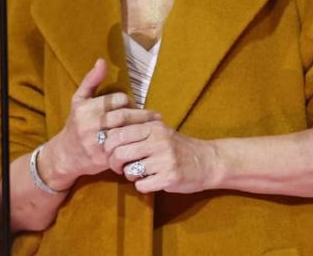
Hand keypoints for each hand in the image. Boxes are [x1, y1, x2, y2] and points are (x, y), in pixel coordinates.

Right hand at [42, 59, 159, 189]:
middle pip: (124, 116)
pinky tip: (145, 142)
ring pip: (126, 132)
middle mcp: (90, 125)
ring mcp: (96, 143)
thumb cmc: (76, 123)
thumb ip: (91, 80)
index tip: (137, 106)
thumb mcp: (79, 100)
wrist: (65, 155)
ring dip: (142, 130)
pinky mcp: (103, 158)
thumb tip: (101, 61)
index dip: (131, 102)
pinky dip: (137, 145)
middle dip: (142, 116)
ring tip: (155, 128)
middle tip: (156, 116)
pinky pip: (124, 149)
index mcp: (86, 108)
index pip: (119, 100)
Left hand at [103, 119, 218, 193]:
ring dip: (129, 174)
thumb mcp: (160, 130)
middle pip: (119, 152)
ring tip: (140, 172)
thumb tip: (105, 134)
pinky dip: (142, 186)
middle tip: (118, 166)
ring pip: (129, 170)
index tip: (109, 150)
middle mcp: (159, 140)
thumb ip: (136, 130)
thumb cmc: (178, 146)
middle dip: (113, 162)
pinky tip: (151, 180)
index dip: (107, 143)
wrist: (207, 161)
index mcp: (153, 126)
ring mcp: (164, 159)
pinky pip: (141, 185)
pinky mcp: (169, 177)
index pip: (118, 131)